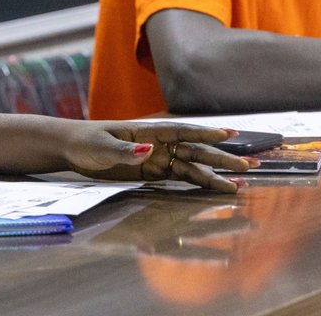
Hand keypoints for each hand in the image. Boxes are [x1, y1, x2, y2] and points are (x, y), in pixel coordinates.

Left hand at [62, 121, 256, 192]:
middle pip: (194, 151)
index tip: (230, 135)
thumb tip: (149, 152)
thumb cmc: (85, 142)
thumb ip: (125, 150)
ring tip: (241, 184)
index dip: (205, 134)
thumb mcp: (101, 147)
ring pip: (192, 167)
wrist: (71, 149)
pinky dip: (198, 183)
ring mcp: (157, 159)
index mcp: (147, 132)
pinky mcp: (152, 173)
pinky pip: (180, 178)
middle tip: (249, 166)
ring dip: (215, 175)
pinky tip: (216, 188)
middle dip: (221, 158)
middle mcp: (157, 144)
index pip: (181, 131)